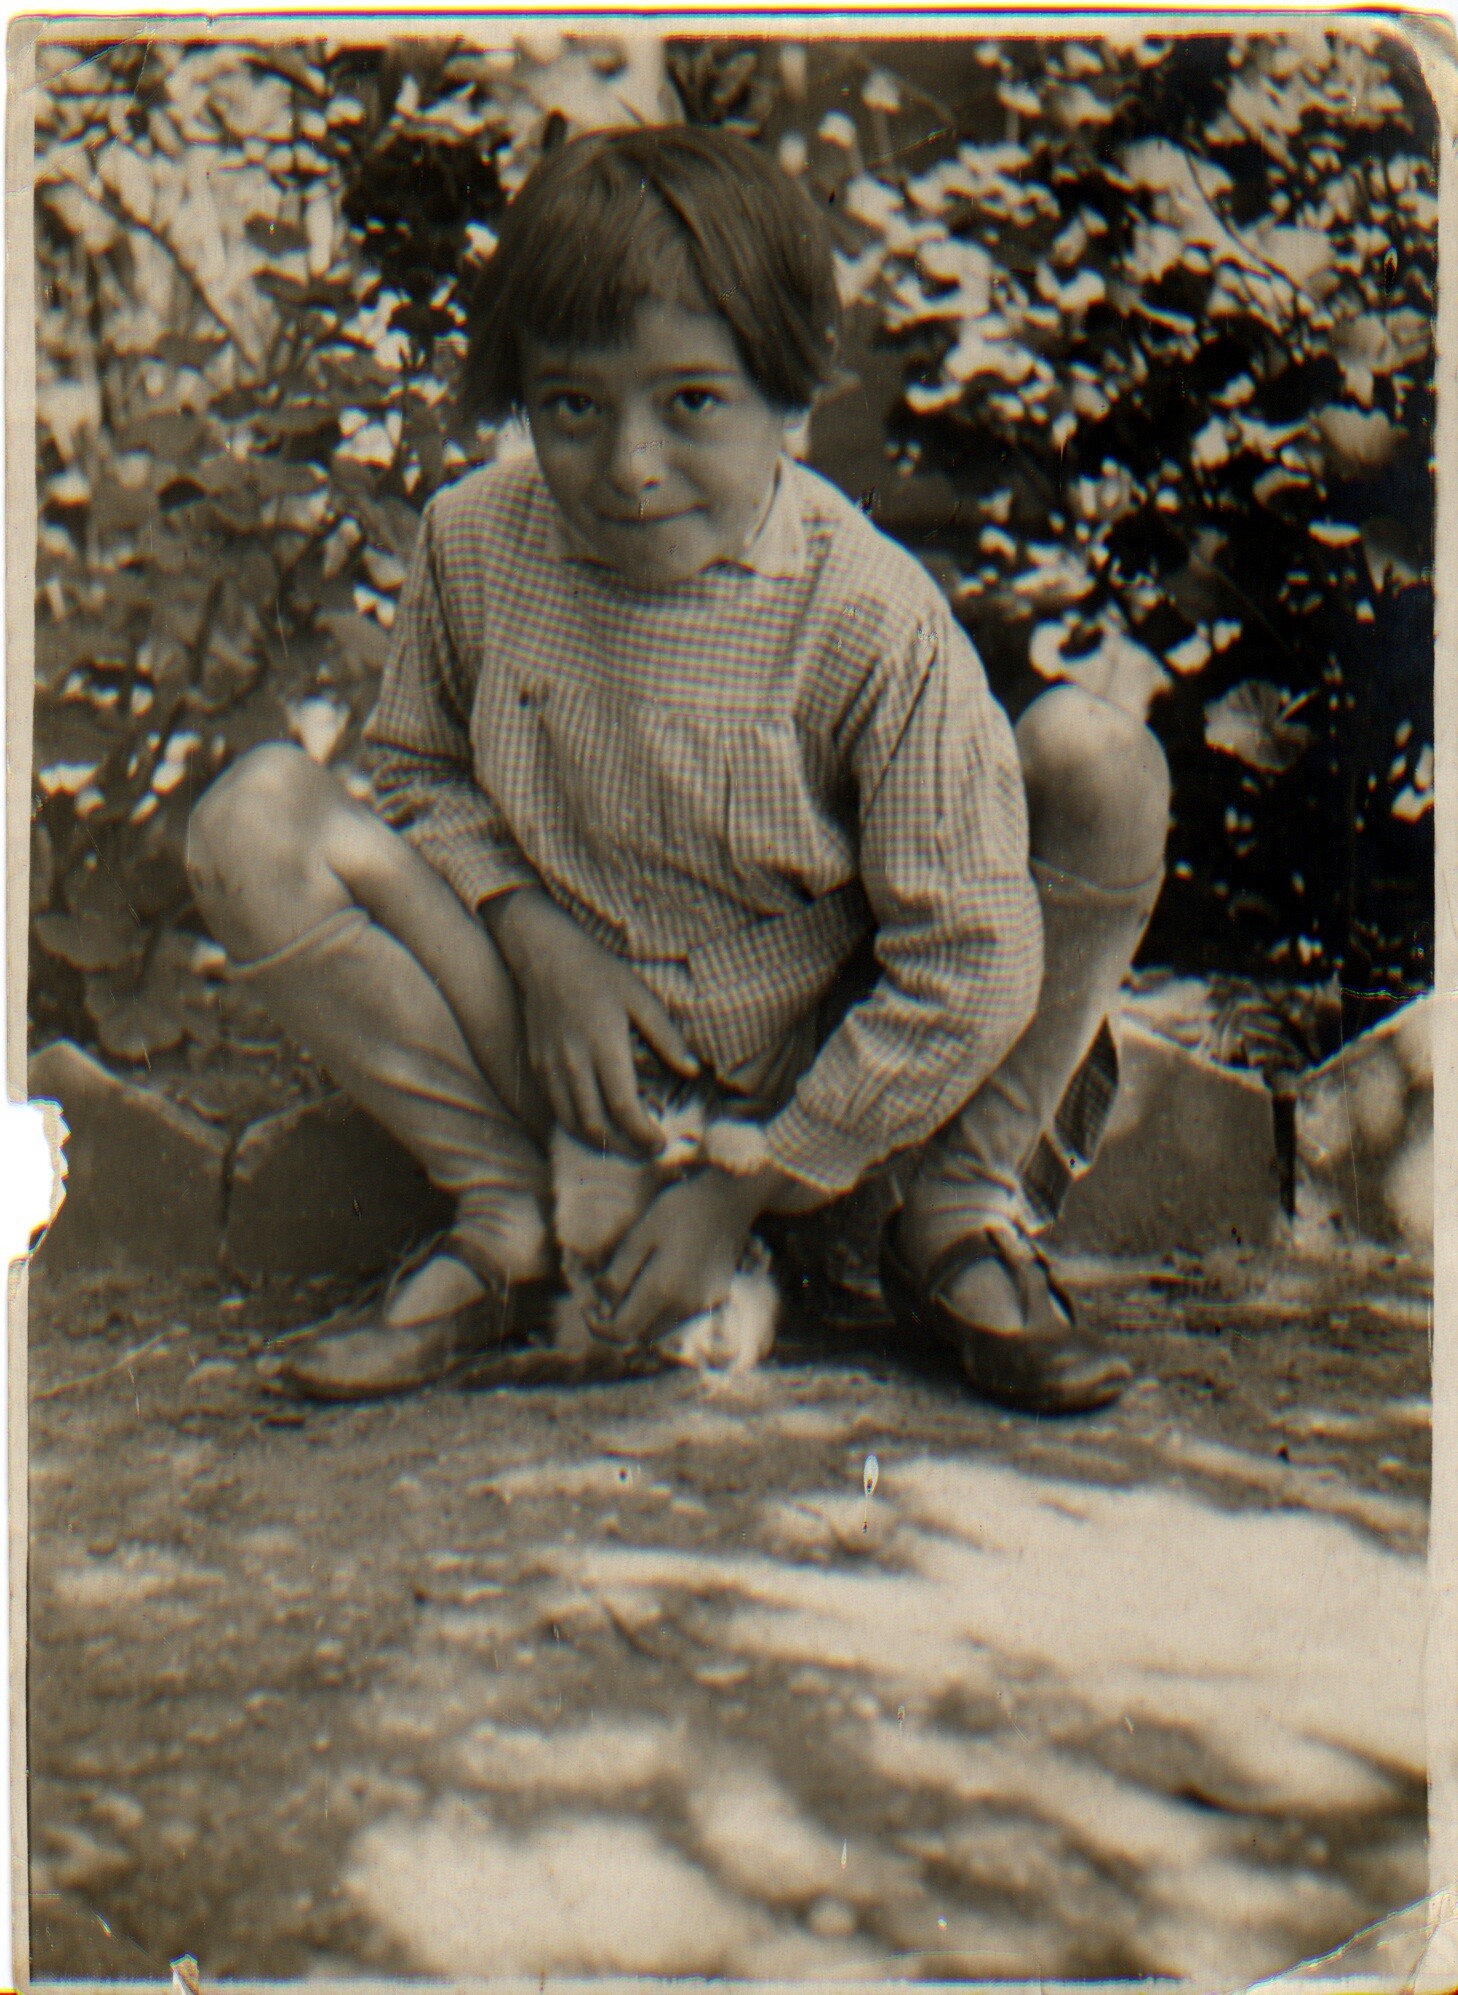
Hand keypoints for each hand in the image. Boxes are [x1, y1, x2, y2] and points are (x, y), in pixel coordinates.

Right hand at [485, 889, 697, 1155]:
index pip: (624, 1108)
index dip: (643, 1134)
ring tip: (623, 1144)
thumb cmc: (599, 974)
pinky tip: (595, 1125)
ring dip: (599, 1142)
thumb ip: (666, 1037)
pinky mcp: (536, 1065)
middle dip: (624, 1147)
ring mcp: (551, 1067)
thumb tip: (691, 1069)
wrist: (546, 956)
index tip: (659, 1142)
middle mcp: (574, 1063)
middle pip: (597, 1125)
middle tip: (646, 1151)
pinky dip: (575, 1125)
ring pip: (572, 1123)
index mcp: (605, 1047)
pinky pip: (555, 1108)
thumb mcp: (640, 998)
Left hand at [591, 1169, 764, 1345]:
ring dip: (641, 1316)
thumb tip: (601, 1299)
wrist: (731, 1200)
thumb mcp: (641, 1233)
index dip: (598, 1326)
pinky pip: (679, 1315)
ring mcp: (702, 1304)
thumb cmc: (681, 1209)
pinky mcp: (714, 1298)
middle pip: (640, 1334)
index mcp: (662, 1289)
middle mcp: (684, 1306)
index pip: (622, 1330)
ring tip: (632, 1284)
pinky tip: (661, 1277)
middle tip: (606, 1293)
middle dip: (619, 1320)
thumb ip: (619, 1272)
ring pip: (660, 1328)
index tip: (588, 1305)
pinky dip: (662, 1307)